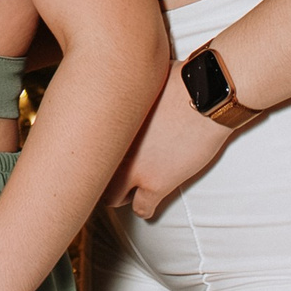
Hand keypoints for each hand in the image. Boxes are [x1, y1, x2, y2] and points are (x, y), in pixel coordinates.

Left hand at [106, 65, 233, 219]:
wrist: (204, 97)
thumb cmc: (179, 80)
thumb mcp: (140, 82)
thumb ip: (126, 95)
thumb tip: (122, 83)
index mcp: (108, 122)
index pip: (85, 145)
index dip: (95, 151)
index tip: (104, 151)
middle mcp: (114, 147)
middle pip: (94, 174)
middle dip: (104, 174)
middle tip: (116, 172)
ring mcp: (134, 169)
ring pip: (112, 197)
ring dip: (123, 193)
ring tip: (131, 189)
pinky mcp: (156, 184)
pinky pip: (141, 210)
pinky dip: (145, 209)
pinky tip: (149, 204)